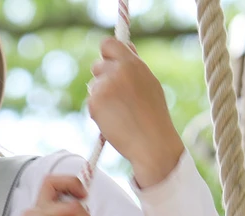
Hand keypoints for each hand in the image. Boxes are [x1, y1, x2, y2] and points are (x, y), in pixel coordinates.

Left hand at [87, 38, 184, 186]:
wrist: (151, 142)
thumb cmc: (153, 114)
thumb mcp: (149, 83)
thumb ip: (133, 65)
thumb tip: (124, 46)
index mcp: (132, 64)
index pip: (108, 44)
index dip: (106, 53)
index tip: (108, 61)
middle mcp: (117, 71)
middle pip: (97, 65)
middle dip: (102, 77)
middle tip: (117, 95)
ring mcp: (104, 87)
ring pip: (93, 85)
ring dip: (101, 95)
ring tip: (120, 110)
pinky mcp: (95, 103)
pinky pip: (91, 102)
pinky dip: (98, 110)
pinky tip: (114, 120)